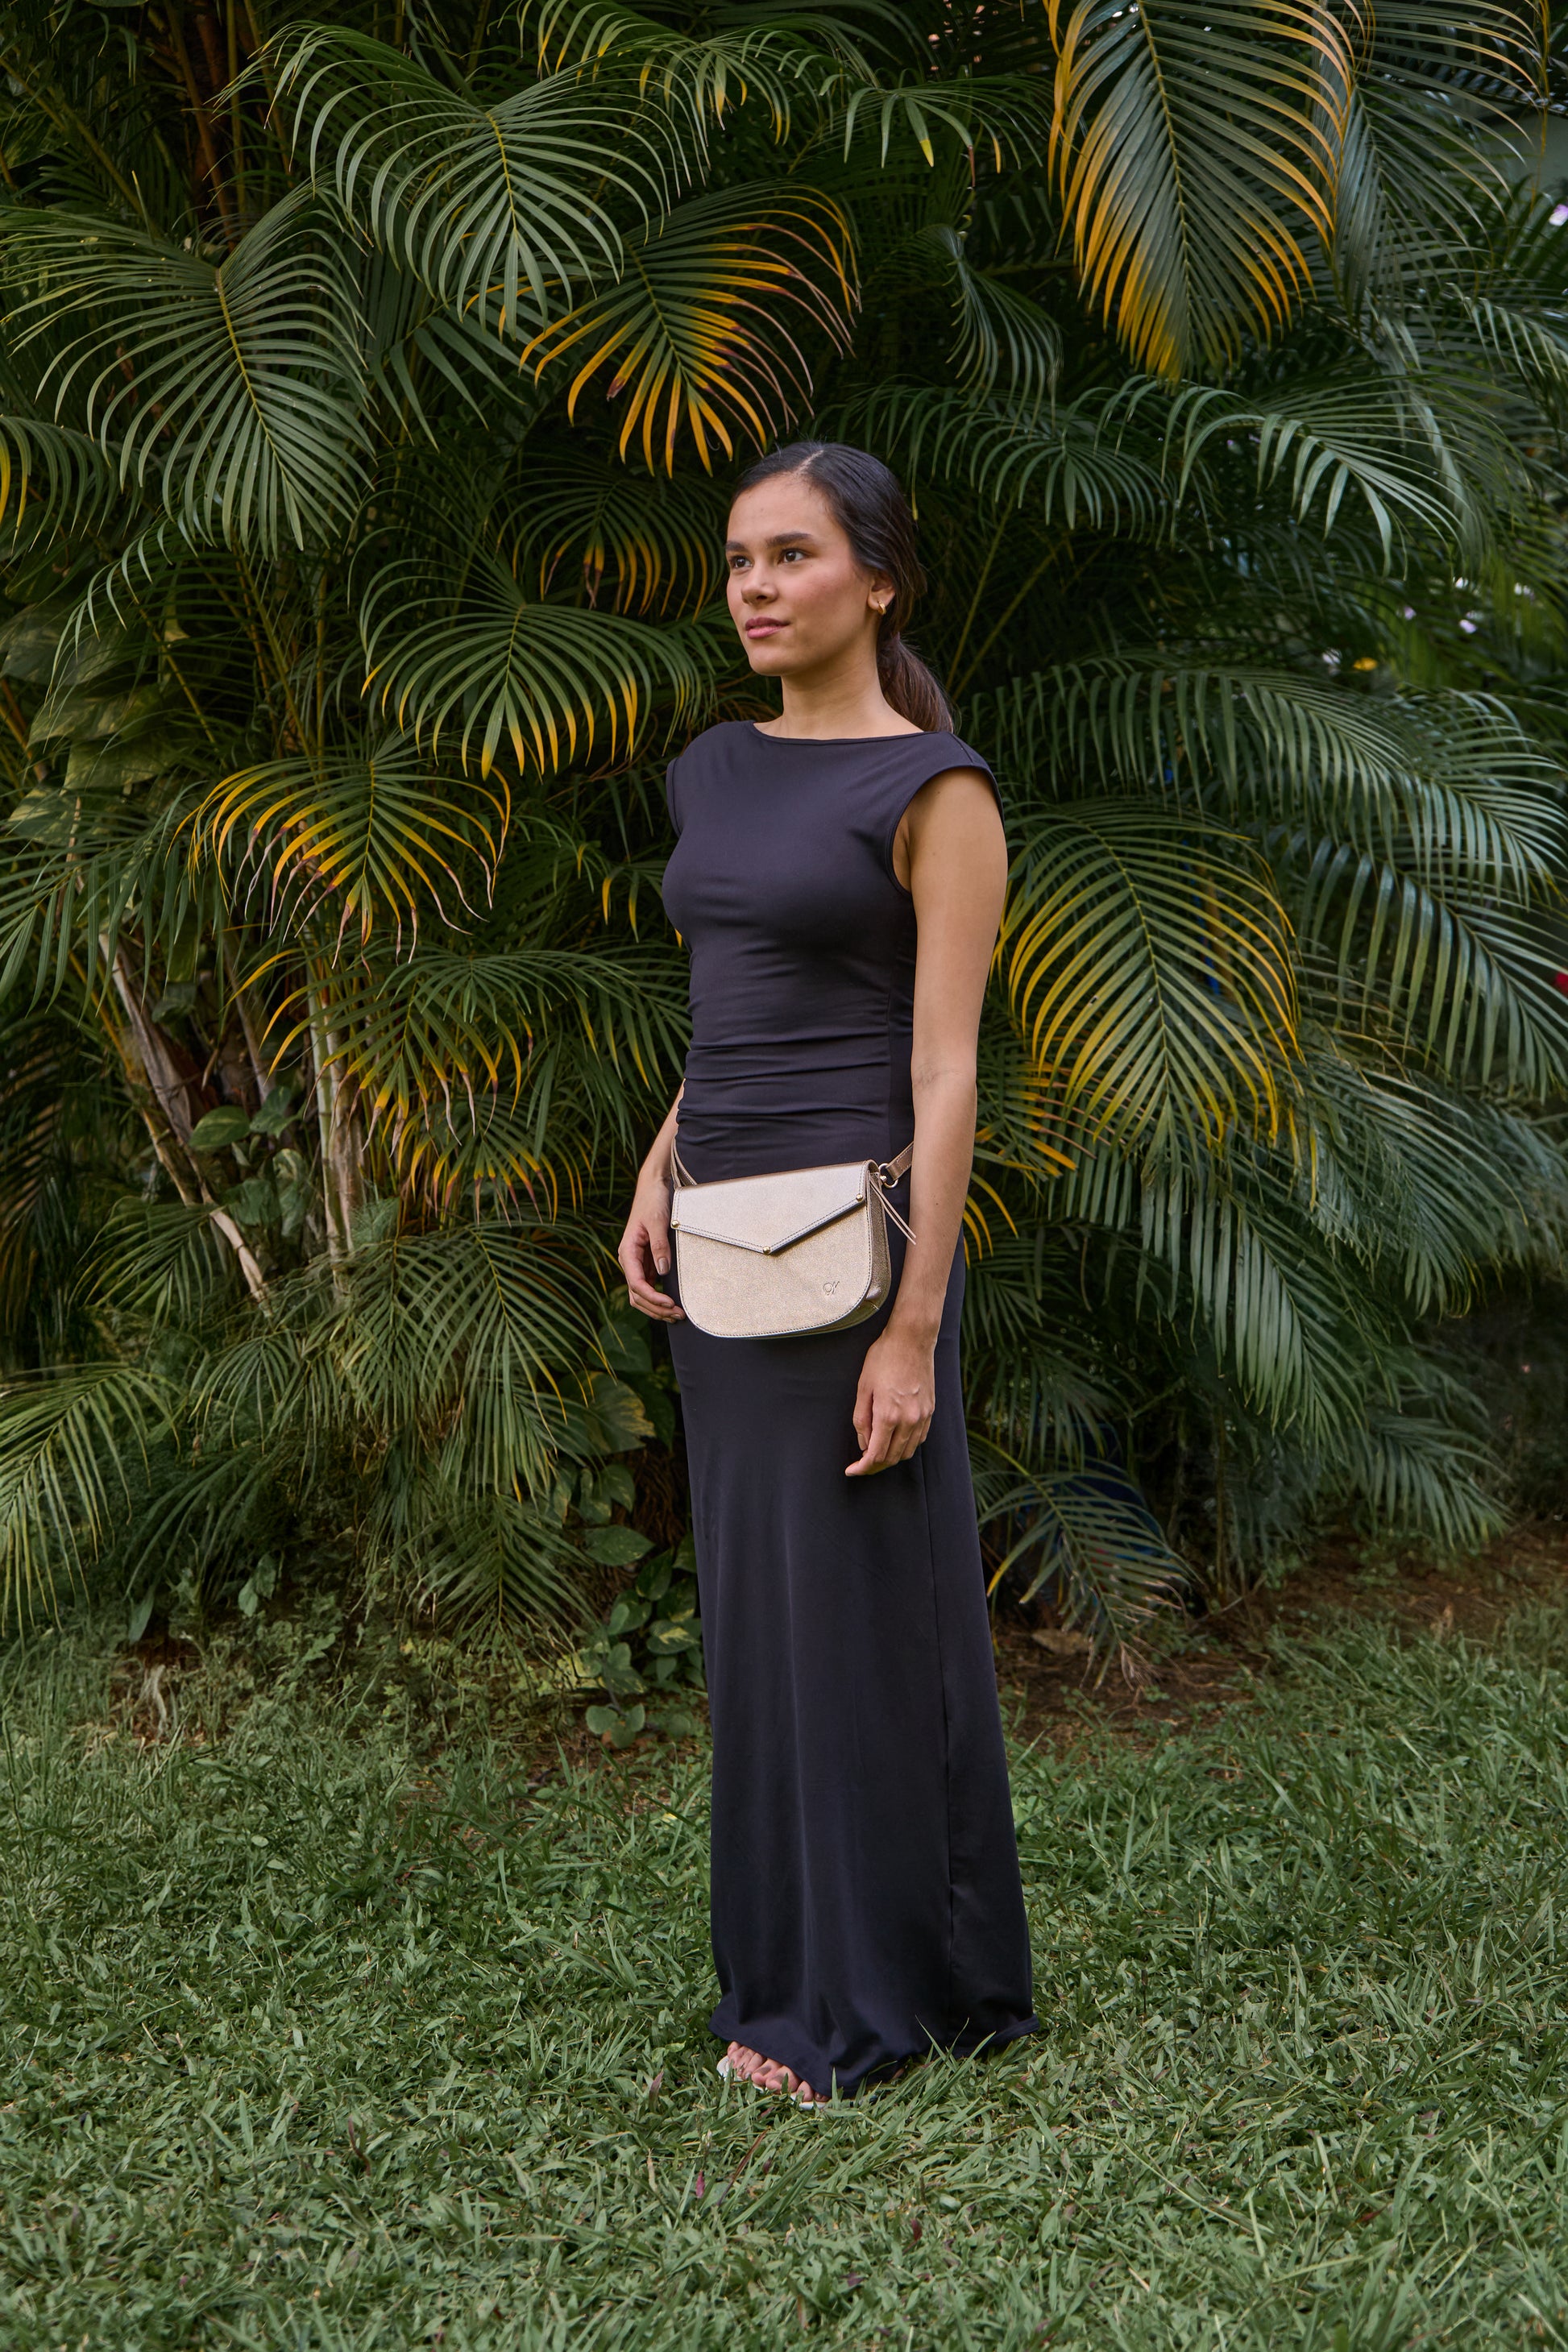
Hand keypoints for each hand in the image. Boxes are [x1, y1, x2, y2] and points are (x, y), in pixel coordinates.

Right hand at [618, 1166, 683, 1321]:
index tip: (670, 1303)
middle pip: (637, 1295)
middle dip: (656, 1308)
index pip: (636, 1283)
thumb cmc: (653, 1201)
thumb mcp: (658, 1221)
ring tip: (676, 1314)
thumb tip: (662, 1272)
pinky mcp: (646, 1261)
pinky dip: (658, 1296)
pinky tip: (672, 1303)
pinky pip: (649, 1285)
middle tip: (678, 1315)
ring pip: (641, 1294)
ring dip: (656, 1307)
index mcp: (627, 1251)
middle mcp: (629, 1260)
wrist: (653, 1187)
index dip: (652, 1297)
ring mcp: (637, 1262)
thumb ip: (660, 1246)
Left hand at [846, 1325, 934, 1474]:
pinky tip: (895, 1440)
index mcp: (888, 1415)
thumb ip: (862, 1419)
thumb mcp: (863, 1387)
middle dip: (874, 1466)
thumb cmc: (884, 1358)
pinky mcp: (930, 1411)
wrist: (912, 1339)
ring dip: (891, 1458)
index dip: (862, 1468)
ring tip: (876, 1454)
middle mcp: (909, 1420)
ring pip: (907, 1452)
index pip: (875, 1455)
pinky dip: (906, 1446)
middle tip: (861, 1465)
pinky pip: (919, 1439)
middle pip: (892, 1458)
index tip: (852, 1470)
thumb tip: (864, 1444)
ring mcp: (922, 1416)